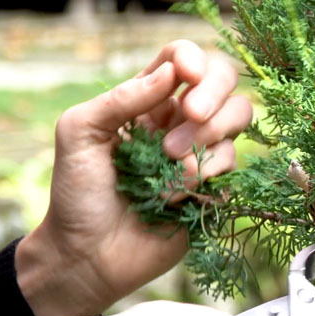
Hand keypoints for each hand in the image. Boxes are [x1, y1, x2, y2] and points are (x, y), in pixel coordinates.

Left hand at [16, 40, 252, 315]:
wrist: (88, 256)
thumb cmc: (77, 194)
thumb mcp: (80, 132)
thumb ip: (122, 98)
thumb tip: (170, 72)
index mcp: (147, 102)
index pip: (185, 60)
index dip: (194, 60)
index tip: (186, 76)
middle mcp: (181, 124)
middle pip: (227, 86)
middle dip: (214, 96)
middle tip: (190, 115)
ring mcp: (202, 157)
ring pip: (237, 125)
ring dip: (207, 139)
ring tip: (170, 164)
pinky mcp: (215, 190)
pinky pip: (233, 169)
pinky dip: (205, 177)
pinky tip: (174, 195)